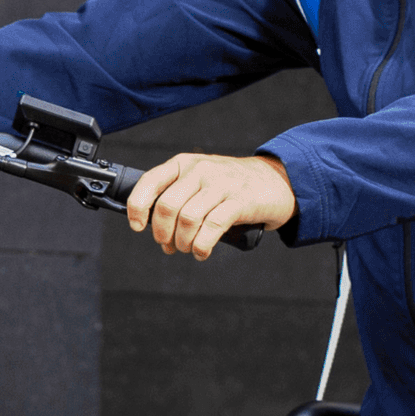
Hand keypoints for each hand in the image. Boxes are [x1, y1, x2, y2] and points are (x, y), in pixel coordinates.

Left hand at [127, 151, 295, 257]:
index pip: (150, 181)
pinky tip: (201, 252)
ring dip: (183, 242)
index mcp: (184, 164)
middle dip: (162, 233)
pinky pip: (212, 227)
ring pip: (187, 219)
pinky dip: (202, 246)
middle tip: (169, 245)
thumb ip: (178, 197)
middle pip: (167, 206)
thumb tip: (156, 230)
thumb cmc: (233, 186)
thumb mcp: (201, 181)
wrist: (277, 180)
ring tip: (188, 248)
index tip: (137, 226)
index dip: (138, 206)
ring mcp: (221, 184)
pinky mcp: (240, 200)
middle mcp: (200, 170)